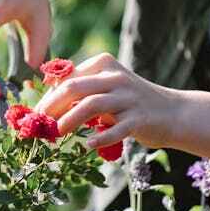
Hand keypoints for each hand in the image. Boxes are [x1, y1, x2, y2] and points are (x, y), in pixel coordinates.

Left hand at [36, 53, 182, 149]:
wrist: (174, 112)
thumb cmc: (132, 103)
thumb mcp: (109, 89)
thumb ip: (84, 91)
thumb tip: (47, 105)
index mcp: (105, 64)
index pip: (68, 78)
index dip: (49, 96)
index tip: (36, 114)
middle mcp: (116, 77)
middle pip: (75, 88)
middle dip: (53, 106)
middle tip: (40, 124)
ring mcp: (129, 97)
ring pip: (92, 105)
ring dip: (70, 120)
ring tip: (57, 134)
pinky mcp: (139, 118)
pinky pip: (116, 128)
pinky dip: (101, 138)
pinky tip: (89, 146)